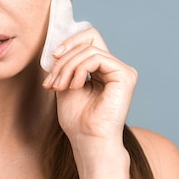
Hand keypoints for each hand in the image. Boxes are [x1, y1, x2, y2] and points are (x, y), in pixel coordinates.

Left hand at [42, 28, 136, 144]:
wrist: (88, 140)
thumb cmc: (78, 119)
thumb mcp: (66, 83)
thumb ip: (66, 64)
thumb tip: (59, 47)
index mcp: (103, 69)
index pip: (89, 39)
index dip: (70, 42)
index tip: (53, 58)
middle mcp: (115, 67)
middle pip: (89, 40)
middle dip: (65, 58)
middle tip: (53, 80)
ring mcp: (122, 71)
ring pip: (89, 49)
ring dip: (68, 66)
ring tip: (60, 86)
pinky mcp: (125, 75)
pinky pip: (97, 58)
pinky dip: (80, 69)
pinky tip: (75, 86)